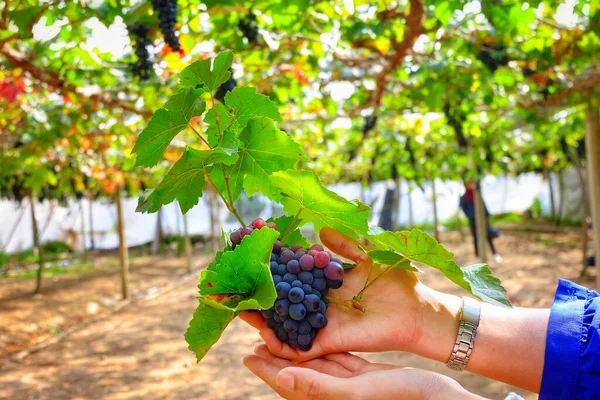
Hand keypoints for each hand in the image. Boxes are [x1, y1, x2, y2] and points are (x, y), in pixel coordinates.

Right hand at [240, 227, 461, 362]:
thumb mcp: (366, 253)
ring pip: (284, 322)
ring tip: (238, 308)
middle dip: (258, 292)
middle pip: (282, 299)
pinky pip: (299, 346)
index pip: (293, 273)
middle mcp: (319, 303)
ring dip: (261, 318)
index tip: (252, 252)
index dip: (273, 263)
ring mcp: (322, 323)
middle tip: (232, 281)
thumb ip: (344, 243)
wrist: (418, 309)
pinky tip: (262, 334)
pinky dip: (279, 343)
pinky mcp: (328, 341)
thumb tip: (319, 228)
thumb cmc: (396, 280)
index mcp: (326, 282)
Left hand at [243, 344, 483, 399]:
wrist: (438, 399)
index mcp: (327, 398)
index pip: (288, 382)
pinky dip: (322, 342)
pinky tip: (315, 329)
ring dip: (295, 344)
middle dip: (276, 351)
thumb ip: (319, 386)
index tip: (246, 354)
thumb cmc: (400, 398)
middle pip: (296, 368)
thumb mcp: (357, 391)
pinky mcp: (361, 373)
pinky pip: (335, 356)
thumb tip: (280, 377)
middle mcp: (332, 391)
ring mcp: (347, 382)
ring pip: (314, 360)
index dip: (266, 369)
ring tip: (280, 325)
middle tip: (259, 330)